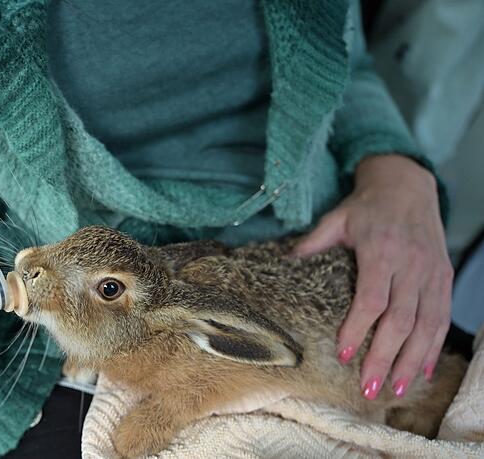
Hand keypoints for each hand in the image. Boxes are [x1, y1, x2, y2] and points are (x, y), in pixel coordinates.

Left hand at [293, 154, 451, 399]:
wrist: (407, 185)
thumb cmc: (367, 207)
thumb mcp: (336, 219)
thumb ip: (312, 243)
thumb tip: (283, 263)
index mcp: (381, 250)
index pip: (372, 298)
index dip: (358, 328)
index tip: (343, 353)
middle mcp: (411, 265)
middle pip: (400, 320)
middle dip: (385, 357)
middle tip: (368, 387)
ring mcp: (431, 273)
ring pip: (426, 325)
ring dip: (411, 361)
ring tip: (395, 388)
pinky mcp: (443, 278)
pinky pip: (442, 318)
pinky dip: (434, 347)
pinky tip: (422, 370)